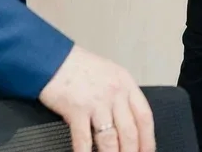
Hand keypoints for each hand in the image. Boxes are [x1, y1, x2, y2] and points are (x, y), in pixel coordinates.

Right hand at [38, 45, 154, 151]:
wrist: (54, 59)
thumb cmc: (79, 67)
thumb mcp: (109, 74)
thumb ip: (120, 95)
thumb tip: (127, 121)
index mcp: (125, 83)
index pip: (144, 116)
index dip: (148, 139)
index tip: (147, 151)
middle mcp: (114, 93)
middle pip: (130, 132)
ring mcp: (96, 102)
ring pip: (110, 139)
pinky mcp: (77, 111)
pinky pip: (84, 140)